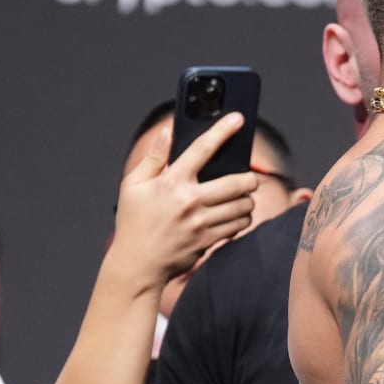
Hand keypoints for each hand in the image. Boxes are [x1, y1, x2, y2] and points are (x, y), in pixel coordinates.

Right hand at [109, 115, 257, 292]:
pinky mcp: (209, 241)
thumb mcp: (133, 186)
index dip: (222, 130)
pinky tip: (234, 217)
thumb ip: (153, 158)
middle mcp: (190, 200)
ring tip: (240, 200)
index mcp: (171, 182)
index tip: (238, 119)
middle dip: (249, 179)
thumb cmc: (134, 223)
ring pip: (243, 206)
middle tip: (247, 179)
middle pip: (237, 182)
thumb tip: (167, 133)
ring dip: (247, 201)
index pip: (202, 149)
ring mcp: (202, 222)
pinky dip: (241, 220)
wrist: (138, 264)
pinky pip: (238, 226)